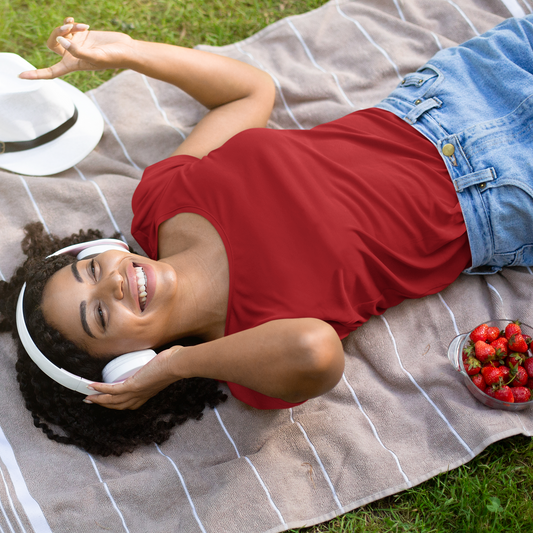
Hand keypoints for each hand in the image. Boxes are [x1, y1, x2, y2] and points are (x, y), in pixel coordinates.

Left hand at [19, 16, 134, 79]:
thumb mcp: (95, 56)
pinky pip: (67, 26)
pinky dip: (70, 22)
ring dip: (66, 26)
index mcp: (73, 65)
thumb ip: (77, 50)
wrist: (125, 49)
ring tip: (79, 25)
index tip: (21, 75)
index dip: (35, 74)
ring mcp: (76, 44)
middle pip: (52, 43)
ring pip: (60, 33)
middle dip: (56, 32)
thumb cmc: (113, 57)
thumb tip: (61, 39)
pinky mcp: (81, 35)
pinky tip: (76, 22)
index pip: (50, 72)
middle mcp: (72, 55)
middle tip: (68, 26)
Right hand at [85, 345, 183, 409]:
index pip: (132, 402)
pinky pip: (112, 390)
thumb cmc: (175, 362)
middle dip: (104, 404)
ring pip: (112, 400)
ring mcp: (136, 391)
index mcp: (148, 392)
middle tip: (92, 401)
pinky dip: (100, 389)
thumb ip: (164, 362)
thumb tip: (166, 353)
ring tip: (88, 397)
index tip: (111, 400)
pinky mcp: (132, 385)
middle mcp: (141, 395)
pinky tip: (91, 387)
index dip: (120, 403)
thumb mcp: (166, 366)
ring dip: (98, 399)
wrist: (177, 364)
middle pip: (119, 405)